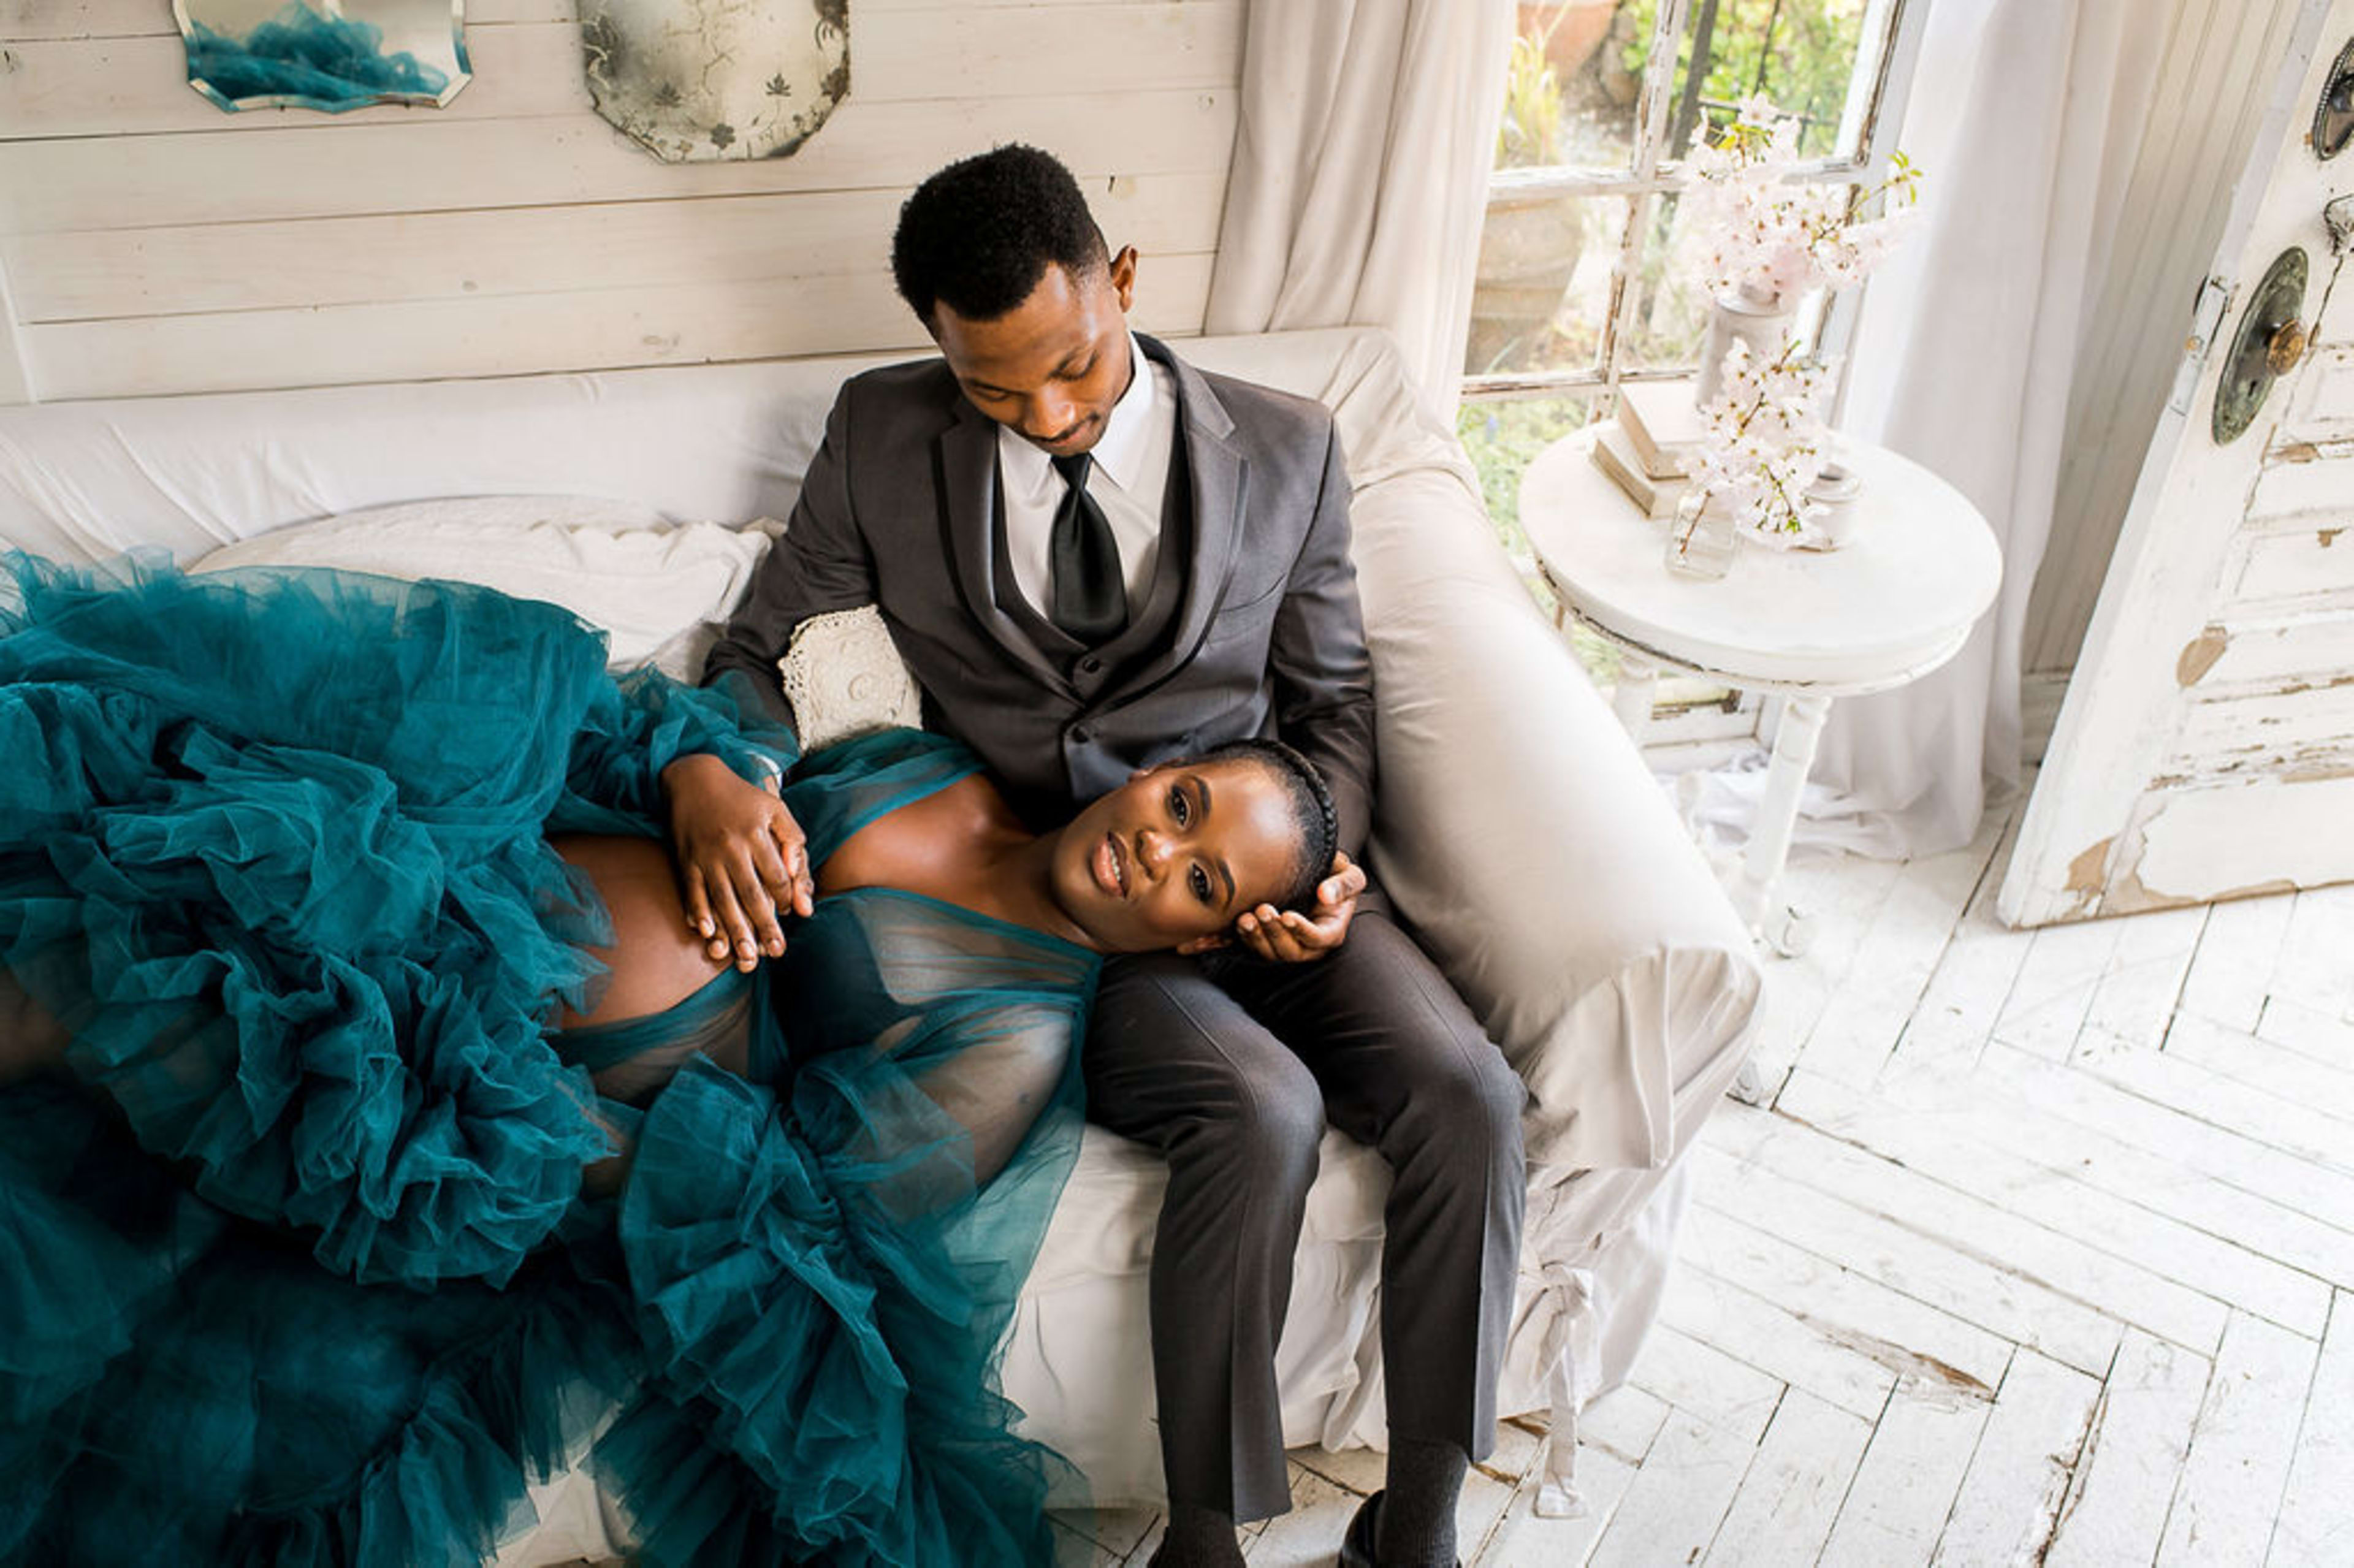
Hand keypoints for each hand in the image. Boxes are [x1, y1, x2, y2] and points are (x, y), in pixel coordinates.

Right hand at [661, 753, 814, 971]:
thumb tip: (797, 874)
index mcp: (756, 834)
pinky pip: (692, 891)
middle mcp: (731, 847)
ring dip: (734, 929)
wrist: (693, 778)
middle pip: (751, 894)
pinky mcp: (685, 861)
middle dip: (765, 926)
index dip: (786, 897)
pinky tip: (706, 932)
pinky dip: (698, 912)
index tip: (792, 912)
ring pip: (722, 899)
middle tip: (775, 952)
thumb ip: (792, 840)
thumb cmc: (741, 797)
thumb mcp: (774, 808)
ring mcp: (706, 856)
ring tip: (746, 955)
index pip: (776, 876)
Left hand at [1230, 851, 1364, 962]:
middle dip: (1276, 933)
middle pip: (1292, 951)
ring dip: (1257, 938)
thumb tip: (1326, 895)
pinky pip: (1255, 948)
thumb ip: (1344, 884)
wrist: (1315, 876)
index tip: (1287, 915)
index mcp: (1332, 931)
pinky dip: (1244, 938)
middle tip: (1264, 910)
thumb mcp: (1349, 874)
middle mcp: (1310, 945)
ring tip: (1246, 919)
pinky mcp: (1270, 942)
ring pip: (1271, 954)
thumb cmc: (1335, 876)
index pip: (1318, 939)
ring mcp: (1289, 945)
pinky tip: (1238, 922)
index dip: (1302, 931)